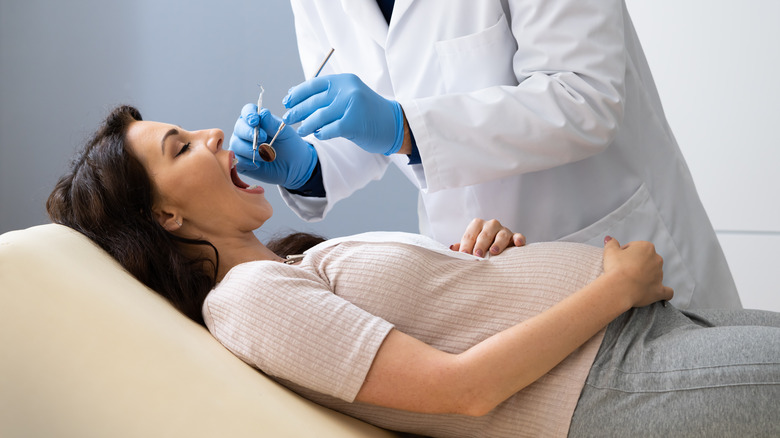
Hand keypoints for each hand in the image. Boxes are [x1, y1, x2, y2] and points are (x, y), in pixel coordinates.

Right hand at [229, 103, 317, 189]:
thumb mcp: (285, 133)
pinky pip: (237, 160)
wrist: (294, 166)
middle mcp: (245, 131)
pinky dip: (248, 162)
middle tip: (263, 139)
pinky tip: (259, 164)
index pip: (247, 111)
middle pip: (239, 128)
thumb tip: (263, 114)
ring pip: (236, 144)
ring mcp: (241, 146)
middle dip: (249, 133)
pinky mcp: (241, 161)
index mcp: (256, 119)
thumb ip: (273, 124)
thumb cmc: (289, 146)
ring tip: (266, 155)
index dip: (249, 115)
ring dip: (251, 150)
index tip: (255, 121)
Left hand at [282, 73, 403, 155]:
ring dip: (305, 125)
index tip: (287, 101)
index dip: (297, 94)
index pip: (313, 84)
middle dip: (297, 111)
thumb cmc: (368, 111)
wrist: (394, 123)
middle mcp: (347, 90)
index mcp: (344, 80)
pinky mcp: (353, 123)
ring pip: (318, 116)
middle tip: (287, 119)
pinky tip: (318, 135)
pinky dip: (321, 133)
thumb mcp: (349, 95)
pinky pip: (329, 130)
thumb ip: (328, 94)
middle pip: (313, 101)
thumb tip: (296, 96)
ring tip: (299, 131)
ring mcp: (351, 106)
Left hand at [450, 218, 525, 257]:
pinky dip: (518, 239)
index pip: (470, 234)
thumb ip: (462, 247)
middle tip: (477, 255)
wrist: (498, 247)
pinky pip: (518, 236)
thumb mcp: (470, 245)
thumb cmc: (480, 246)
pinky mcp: (514, 237)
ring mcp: (504, 230)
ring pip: (501, 235)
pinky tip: (518, 244)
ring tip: (494, 252)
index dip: (466, 245)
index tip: (463, 254)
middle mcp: (491, 225)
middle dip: (480, 245)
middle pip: (485, 234)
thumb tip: (452, 249)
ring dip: (497, 243)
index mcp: (477, 225)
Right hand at [602, 236, 673, 306]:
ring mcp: (659, 275)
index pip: (635, 247)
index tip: (618, 260)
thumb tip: (610, 238)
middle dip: (638, 264)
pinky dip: (663, 292)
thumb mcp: (610, 251)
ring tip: (631, 283)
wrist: (619, 288)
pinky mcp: (660, 290)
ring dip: (646, 277)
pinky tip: (658, 292)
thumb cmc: (616, 268)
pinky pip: (666, 291)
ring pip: (655, 274)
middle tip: (624, 271)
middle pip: (647, 260)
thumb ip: (611, 243)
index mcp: (646, 247)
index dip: (625, 253)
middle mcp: (656, 259)